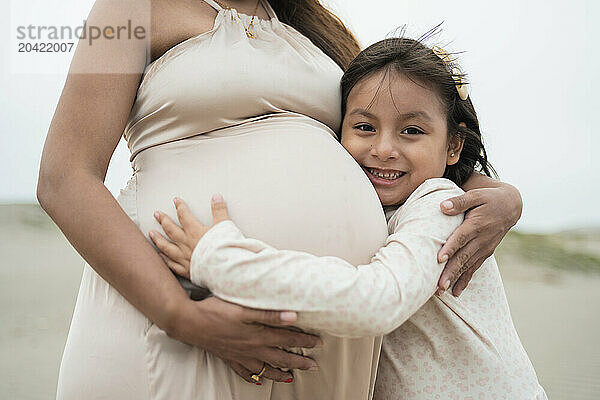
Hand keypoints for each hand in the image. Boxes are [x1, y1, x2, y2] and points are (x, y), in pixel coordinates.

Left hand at [149, 194, 230, 278]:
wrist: (226, 269)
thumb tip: (216, 197)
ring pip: (167, 247)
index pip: (184, 216)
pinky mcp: (187, 270)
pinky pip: (172, 264)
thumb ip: (220, 210)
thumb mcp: (225, 225)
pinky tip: (160, 257)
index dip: (180, 207)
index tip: (176, 201)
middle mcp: (186, 244)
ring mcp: (185, 258)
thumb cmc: (226, 248)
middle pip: (171, 230)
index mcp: (195, 231)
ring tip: (151, 234)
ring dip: (158, 239)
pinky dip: (165, 260)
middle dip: (163, 220)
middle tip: (157, 214)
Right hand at [170, 296, 320, 383]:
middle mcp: (252, 348)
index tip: (319, 343)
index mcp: (259, 334)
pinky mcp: (229, 358)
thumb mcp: (245, 309)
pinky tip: (259, 381)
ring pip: (265, 368)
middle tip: (313, 366)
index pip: (288, 339)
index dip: (305, 341)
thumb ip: (270, 314)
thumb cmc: (216, 311)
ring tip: (292, 377)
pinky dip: (254, 377)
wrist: (190, 322)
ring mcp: (240, 355)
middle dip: (299, 361)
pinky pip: (245, 372)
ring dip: (281, 373)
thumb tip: (294, 316)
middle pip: (281, 357)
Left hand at [436, 184, 521, 295]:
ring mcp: (484, 248)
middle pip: (463, 257)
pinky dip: (465, 280)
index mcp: (477, 224)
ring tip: (442, 291)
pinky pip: (474, 268)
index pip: (461, 237)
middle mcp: (481, 239)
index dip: (451, 248)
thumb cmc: (489, 198)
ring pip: (467, 266)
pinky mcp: (485, 252)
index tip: (439, 258)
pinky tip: (456, 292)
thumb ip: (459, 201)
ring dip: (455, 279)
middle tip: (438, 285)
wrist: (511, 206)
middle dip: (450, 272)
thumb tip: (443, 206)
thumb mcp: (476, 194)